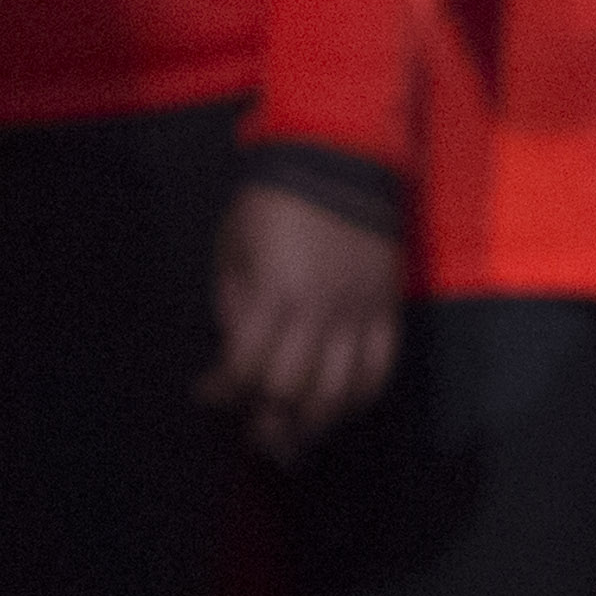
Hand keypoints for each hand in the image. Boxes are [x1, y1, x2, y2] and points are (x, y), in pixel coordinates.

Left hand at [205, 182, 406, 461]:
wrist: (341, 159)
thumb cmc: (275, 202)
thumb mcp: (234, 244)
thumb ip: (234, 302)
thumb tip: (237, 348)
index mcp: (276, 291)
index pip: (247, 367)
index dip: (222, 390)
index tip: (208, 392)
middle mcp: (321, 310)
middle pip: (291, 390)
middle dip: (264, 418)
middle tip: (250, 426)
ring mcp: (360, 312)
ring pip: (340, 393)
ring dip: (312, 424)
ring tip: (293, 435)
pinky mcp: (388, 309)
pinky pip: (379, 370)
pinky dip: (358, 399)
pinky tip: (337, 407)